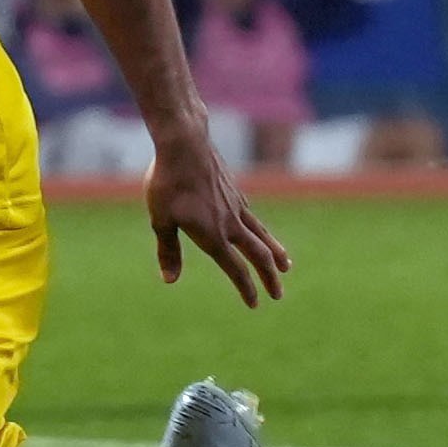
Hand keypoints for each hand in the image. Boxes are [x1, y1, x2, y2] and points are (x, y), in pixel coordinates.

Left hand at [148, 121, 290, 304]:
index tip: (255, 303)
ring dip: (275, 253)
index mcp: (213, 235)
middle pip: (257, 255)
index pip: (235, 269)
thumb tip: (170, 280)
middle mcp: (231, 223)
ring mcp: (236, 205)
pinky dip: (261, 230)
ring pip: (262, 234)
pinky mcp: (235, 191)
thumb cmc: (167, 182)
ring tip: (286, 266)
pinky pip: (253, 217)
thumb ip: (169, 251)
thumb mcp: (161, 220)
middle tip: (278, 294)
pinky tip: (260, 232)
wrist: (184, 143)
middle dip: (269, 277)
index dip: (246, 289)